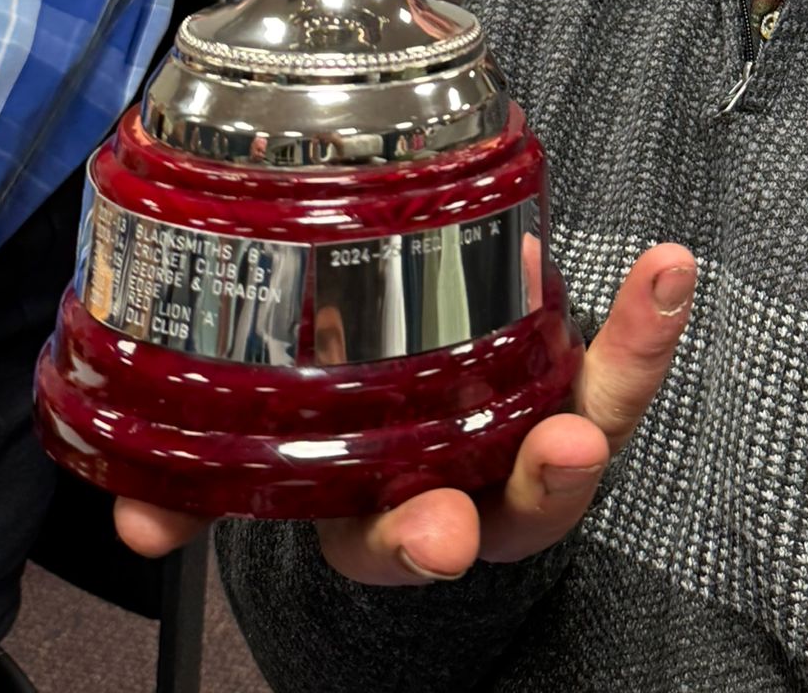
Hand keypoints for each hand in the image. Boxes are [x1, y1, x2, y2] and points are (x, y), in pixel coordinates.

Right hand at [114, 241, 696, 583]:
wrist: (377, 357)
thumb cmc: (320, 408)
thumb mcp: (254, 453)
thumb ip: (197, 486)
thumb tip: (138, 521)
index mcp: (387, 508)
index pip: (403, 541)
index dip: (415, 542)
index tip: (437, 539)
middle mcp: (472, 481)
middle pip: (520, 506)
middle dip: (542, 486)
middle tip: (566, 452)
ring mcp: (528, 423)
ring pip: (592, 423)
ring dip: (629, 369)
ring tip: (655, 302)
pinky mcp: (573, 368)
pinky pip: (620, 356)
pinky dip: (648, 315)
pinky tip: (669, 265)